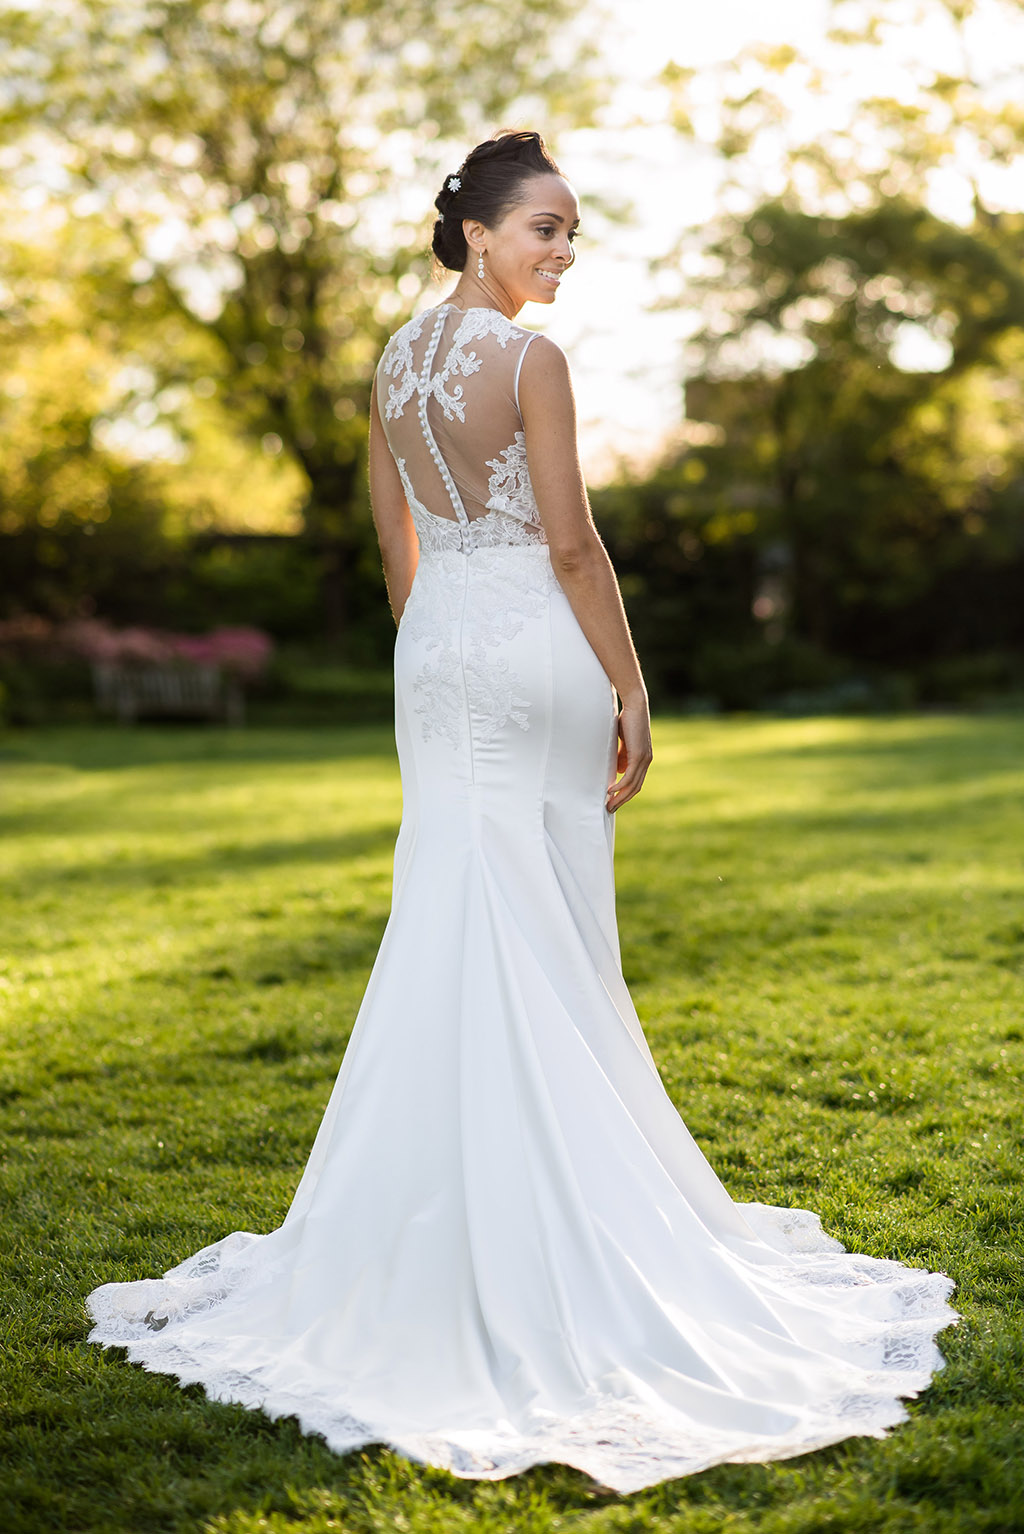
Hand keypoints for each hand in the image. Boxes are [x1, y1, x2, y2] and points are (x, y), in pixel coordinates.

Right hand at [606, 698, 651, 812]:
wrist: (635, 706)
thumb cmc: (627, 720)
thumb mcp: (623, 742)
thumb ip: (622, 756)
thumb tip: (619, 771)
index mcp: (644, 759)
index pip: (636, 782)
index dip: (625, 793)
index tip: (614, 801)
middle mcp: (646, 761)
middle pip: (635, 788)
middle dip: (622, 800)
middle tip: (610, 809)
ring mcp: (644, 759)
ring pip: (632, 785)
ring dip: (620, 797)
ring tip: (608, 804)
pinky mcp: (639, 755)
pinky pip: (629, 776)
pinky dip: (620, 786)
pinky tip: (610, 791)